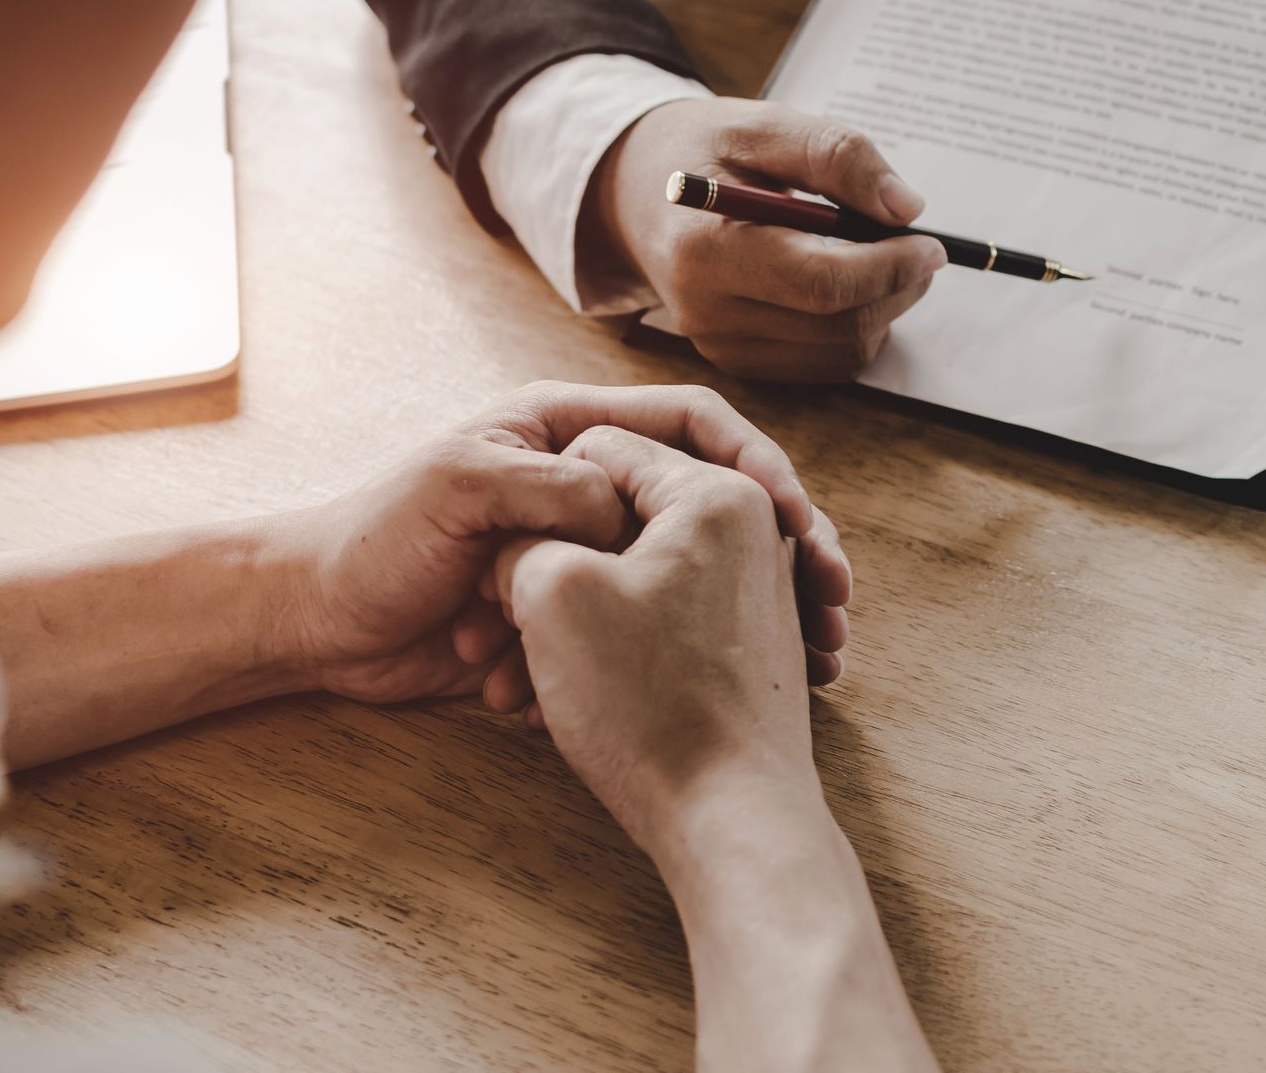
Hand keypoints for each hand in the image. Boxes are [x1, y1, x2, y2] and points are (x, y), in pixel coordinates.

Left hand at [281, 382, 851, 712]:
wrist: (316, 624)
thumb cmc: (375, 539)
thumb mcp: (463, 490)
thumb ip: (551, 485)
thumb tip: (631, 506)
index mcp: (564, 429)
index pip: (689, 422)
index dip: (755, 459)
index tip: (795, 517)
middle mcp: (583, 483)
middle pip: (707, 499)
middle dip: (773, 551)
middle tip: (826, 603)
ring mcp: (581, 551)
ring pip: (684, 572)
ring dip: (738, 612)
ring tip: (800, 657)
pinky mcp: (569, 613)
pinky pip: (640, 626)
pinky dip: (671, 655)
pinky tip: (713, 693)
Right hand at [494, 424, 941, 1071]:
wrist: (734, 819)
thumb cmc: (647, 704)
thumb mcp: (553, 595)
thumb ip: (524, 540)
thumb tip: (521, 545)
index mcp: (716, 492)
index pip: (602, 446)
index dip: (539, 497)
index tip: (511, 559)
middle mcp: (754, 528)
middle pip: (623, 511)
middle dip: (558, 565)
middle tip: (508, 624)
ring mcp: (757, 589)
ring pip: (638, 574)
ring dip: (576, 617)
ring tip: (527, 677)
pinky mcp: (749, 645)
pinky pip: (664, 619)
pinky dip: (615, 648)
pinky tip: (570, 700)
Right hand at [590, 98, 947, 382]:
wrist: (638, 193)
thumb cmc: (705, 151)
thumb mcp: (763, 125)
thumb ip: (836, 154)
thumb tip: (905, 207)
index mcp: (706, 249)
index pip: (821, 283)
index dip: (889, 266)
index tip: (931, 241)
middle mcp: (706, 311)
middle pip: (838, 324)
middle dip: (897, 287)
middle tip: (920, 246)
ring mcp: (719, 345)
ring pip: (840, 352)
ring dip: (884, 309)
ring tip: (882, 258)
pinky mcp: (736, 362)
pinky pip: (824, 365)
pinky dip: (857, 329)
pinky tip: (850, 287)